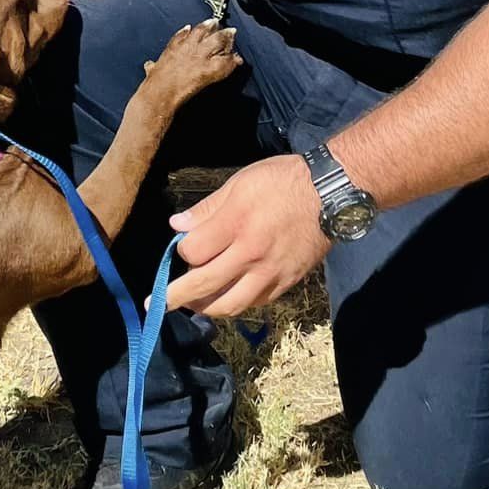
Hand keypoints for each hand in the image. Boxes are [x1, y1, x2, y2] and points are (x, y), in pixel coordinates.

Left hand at [165, 154, 330, 318]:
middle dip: (176, 297)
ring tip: (194, 304)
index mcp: (236, 224)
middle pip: (204, 285)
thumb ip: (207, 208)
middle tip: (157, 304)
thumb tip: (178, 226)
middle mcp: (250, 254)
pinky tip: (228, 295)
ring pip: (230, 304)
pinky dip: (236, 302)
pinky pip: (255, 302)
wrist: (330, 193)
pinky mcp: (287, 282)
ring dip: (206, 307)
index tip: (184, 245)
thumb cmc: (282, 181)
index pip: (194, 252)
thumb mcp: (240, 183)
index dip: (183, 251)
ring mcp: (270, 272)